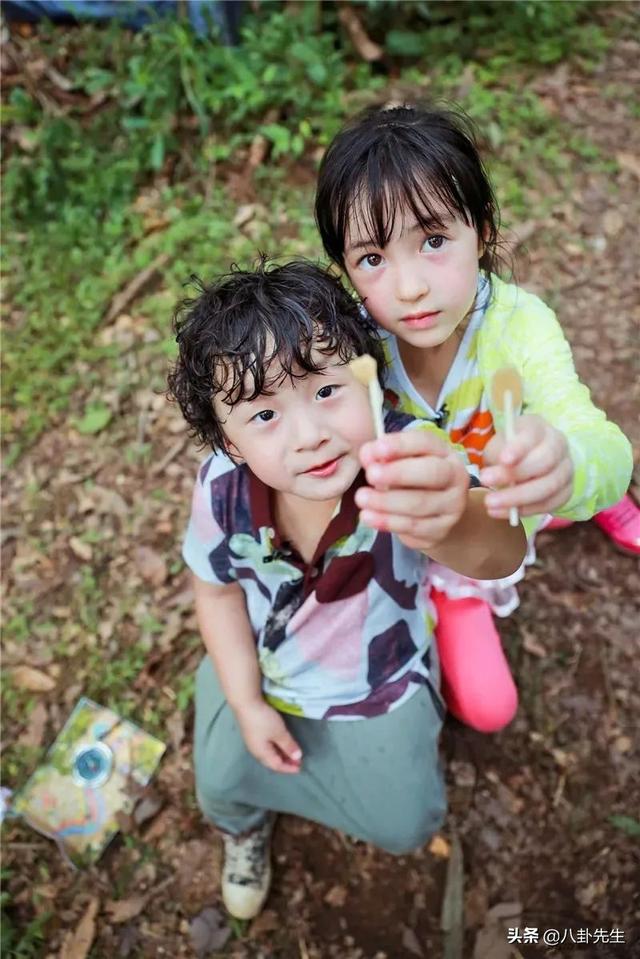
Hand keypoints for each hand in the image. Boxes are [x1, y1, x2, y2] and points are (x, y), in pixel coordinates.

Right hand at [234, 699, 301, 773]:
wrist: (246, 703)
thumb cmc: (263, 720)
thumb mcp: (279, 732)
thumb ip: (288, 745)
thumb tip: (297, 757)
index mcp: (262, 753)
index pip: (276, 765)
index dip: (289, 767)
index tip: (300, 768)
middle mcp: (255, 750)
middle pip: (272, 760)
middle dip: (285, 762)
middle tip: (297, 761)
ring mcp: (253, 741)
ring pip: (269, 753)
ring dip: (280, 754)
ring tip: (291, 753)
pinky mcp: (253, 732)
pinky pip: (266, 746)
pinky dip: (276, 747)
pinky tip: (280, 743)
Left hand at [355, 430, 468, 550]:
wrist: (434, 517)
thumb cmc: (411, 482)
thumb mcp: (398, 464)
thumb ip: (383, 457)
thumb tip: (368, 455)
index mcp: (443, 452)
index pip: (425, 442)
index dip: (400, 445)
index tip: (376, 449)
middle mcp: (454, 477)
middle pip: (432, 472)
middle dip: (398, 473)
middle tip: (371, 475)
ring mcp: (451, 505)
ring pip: (420, 503)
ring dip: (386, 501)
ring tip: (361, 498)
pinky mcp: (441, 529)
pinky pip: (414, 526)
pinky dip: (388, 521)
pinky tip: (368, 516)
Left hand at [479, 414, 573, 517]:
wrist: (530, 462)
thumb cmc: (509, 450)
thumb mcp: (499, 445)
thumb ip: (498, 454)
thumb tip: (493, 474)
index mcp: (540, 429)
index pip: (533, 435)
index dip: (519, 447)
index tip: (503, 460)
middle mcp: (558, 446)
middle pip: (544, 462)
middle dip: (514, 475)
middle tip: (485, 482)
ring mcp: (566, 470)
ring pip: (548, 486)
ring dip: (518, 498)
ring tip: (490, 504)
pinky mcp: (566, 492)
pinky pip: (549, 504)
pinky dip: (525, 510)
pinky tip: (503, 512)